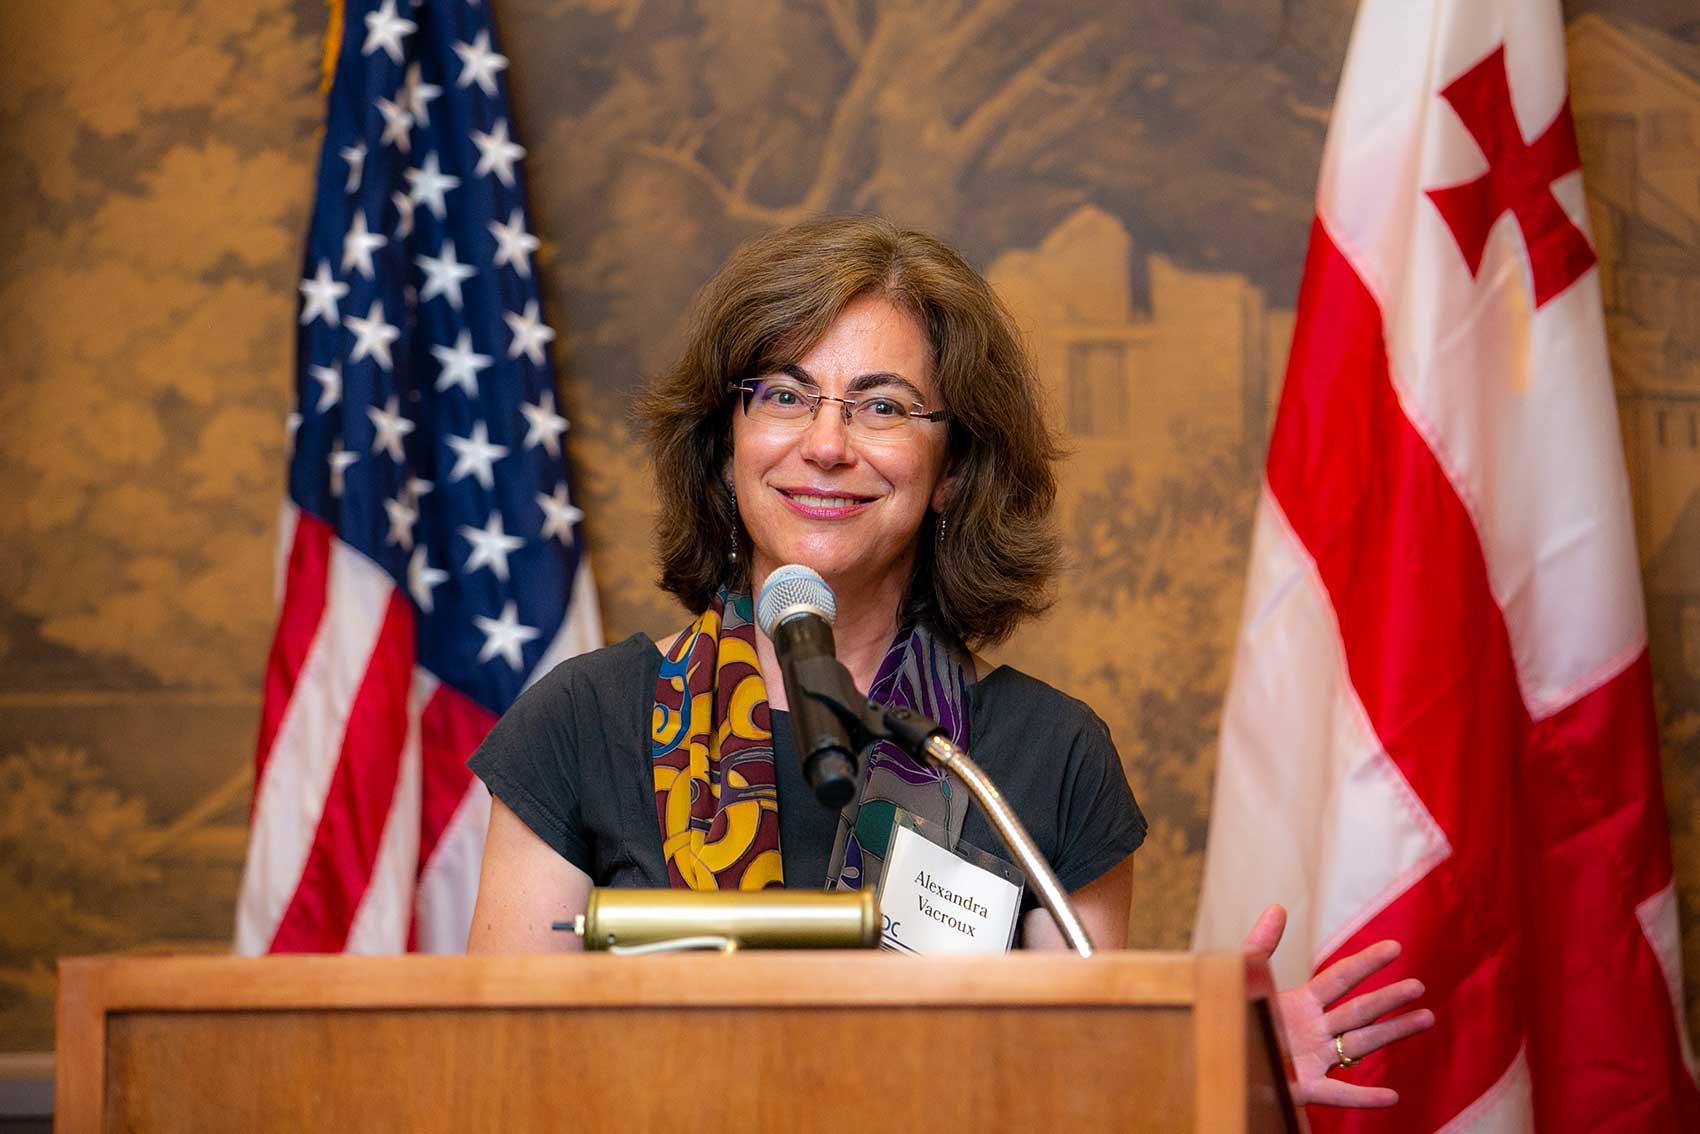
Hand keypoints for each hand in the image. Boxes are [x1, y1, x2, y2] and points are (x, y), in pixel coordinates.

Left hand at [1242, 904, 1434, 1107]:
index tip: (1394, 947)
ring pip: (1359, 1044)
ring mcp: (1314, 1059)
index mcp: (1302, 1003)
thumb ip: (1260, 945)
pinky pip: (1338, 1093)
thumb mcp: (1244, 978)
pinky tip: (1391, 1097)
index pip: (1338, 978)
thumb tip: (1278, 907)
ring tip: (1426, 1018)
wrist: (1215, 1060)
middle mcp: (1315, 1029)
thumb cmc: (1235, 1018)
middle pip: (1357, 1010)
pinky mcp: (1303, 1088)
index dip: (1364, 963)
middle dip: (1387, 998)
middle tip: (1418, 986)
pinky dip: (1364, 1096)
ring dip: (1392, 1033)